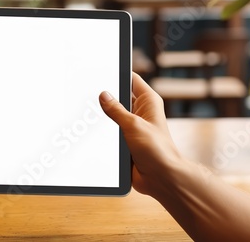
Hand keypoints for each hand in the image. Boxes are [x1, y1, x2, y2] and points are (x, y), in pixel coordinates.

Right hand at [99, 72, 182, 196]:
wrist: (161, 178)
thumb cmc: (158, 151)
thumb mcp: (133, 125)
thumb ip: (116, 110)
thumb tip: (104, 95)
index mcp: (148, 102)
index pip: (131, 79)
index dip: (117, 74)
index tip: (101, 71)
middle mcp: (140, 112)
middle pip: (118, 98)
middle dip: (105, 98)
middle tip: (88, 95)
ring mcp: (132, 127)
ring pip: (112, 116)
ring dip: (103, 118)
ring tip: (88, 115)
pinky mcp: (125, 141)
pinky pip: (110, 132)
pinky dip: (103, 132)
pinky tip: (91, 131)